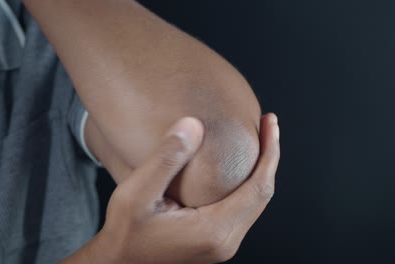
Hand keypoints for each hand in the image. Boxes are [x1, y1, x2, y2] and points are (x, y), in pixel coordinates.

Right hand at [62, 113, 279, 262]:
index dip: (269, 151)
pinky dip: (247, 183)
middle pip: (262, 194)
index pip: (258, 187)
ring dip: (259, 169)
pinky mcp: (215, 241)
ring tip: (259, 140)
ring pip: (254, 202)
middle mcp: (224, 241)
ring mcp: (221, 244)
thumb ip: (166, 159)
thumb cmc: (124, 234)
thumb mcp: (137, 194)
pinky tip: (239, 167)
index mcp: (213, 230)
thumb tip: (193, 125)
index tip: (269, 122)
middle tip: (267, 123)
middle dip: (269, 156)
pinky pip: (242, 208)